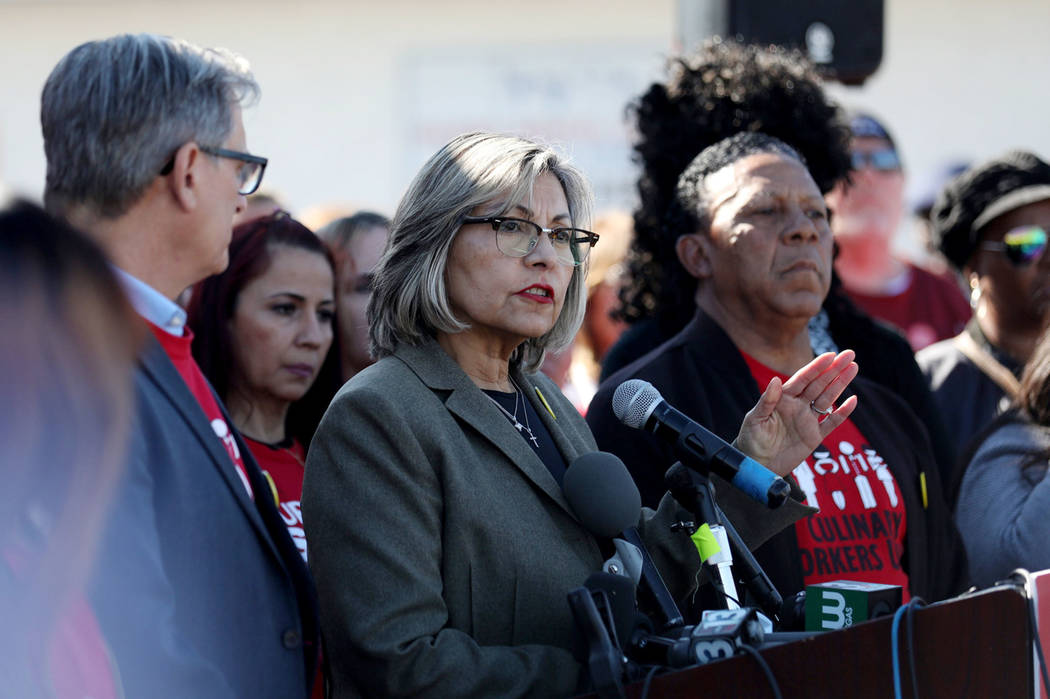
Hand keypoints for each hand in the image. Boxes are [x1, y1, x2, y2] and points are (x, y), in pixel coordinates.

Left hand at [732, 350, 858, 475]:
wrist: (757, 466)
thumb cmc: (751, 440)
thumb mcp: (755, 420)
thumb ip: (766, 401)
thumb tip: (775, 380)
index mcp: (783, 398)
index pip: (803, 379)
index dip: (817, 367)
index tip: (831, 355)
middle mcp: (797, 406)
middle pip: (819, 384)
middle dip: (834, 369)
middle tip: (850, 355)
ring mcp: (807, 420)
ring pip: (828, 398)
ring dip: (841, 384)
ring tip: (854, 368)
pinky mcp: (814, 436)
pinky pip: (832, 422)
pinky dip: (843, 412)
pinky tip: (853, 400)